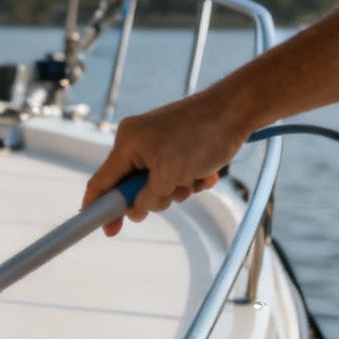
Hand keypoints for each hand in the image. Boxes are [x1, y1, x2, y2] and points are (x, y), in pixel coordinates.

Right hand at [83, 87, 257, 235]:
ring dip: (177, 188)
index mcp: (127, 144)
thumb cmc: (202, 136)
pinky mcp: (178, 146)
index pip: (101, 182)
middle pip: (132, 187)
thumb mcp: (168, 176)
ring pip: (157, 184)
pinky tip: (206, 173)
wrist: (238, 109)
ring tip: (195, 177)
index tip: (107, 229)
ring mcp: (159, 143)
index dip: (99, 209)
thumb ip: (145, 199)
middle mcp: (138, 142)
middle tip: (171, 193)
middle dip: (154, 196)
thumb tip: (135, 211)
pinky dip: (190, 179)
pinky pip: (175, 174)